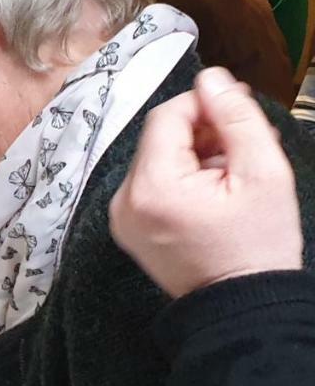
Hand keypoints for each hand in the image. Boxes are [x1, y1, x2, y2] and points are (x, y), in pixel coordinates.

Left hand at [111, 66, 302, 297]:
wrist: (240, 306)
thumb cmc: (257, 246)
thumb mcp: (262, 173)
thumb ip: (236, 118)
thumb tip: (213, 79)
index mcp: (152, 187)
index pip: (167, 117)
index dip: (204, 106)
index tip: (238, 114)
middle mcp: (124, 201)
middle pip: (160, 138)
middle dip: (202, 134)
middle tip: (244, 148)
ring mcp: (122, 217)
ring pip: (157, 158)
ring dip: (195, 155)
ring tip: (232, 176)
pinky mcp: (129, 227)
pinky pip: (152, 184)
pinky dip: (182, 178)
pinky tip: (214, 192)